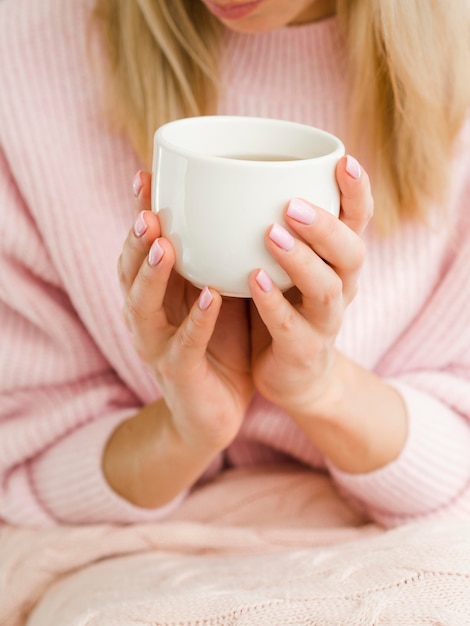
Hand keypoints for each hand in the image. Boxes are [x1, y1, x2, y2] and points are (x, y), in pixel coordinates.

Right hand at [118, 172, 252, 454]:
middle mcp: (148, 318)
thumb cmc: (218, 349)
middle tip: (147, 207)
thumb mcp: (217, 298)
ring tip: (164, 243)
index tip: (145, 175)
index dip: (139, 213)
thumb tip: (242, 212)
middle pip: (129, 272)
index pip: (141, 248)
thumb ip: (217, 264)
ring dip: (152, 275)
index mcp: (157, 295)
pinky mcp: (179, 377)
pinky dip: (196, 321)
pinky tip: (211, 296)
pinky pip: (184, 347)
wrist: (213, 415)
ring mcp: (158, 348)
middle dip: (136, 239)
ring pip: (143, 307)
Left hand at [249, 155, 372, 420]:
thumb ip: (278, 229)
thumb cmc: (288, 308)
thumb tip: (240, 174)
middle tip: (293, 204)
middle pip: (351, 253)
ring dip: (301, 260)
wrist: (296, 377)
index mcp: (339, 262)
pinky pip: (290, 327)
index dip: (357, 192)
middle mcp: (342, 289)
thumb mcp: (290, 266)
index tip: (343, 160)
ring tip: (271, 234)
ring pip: (326, 289)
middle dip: (326, 226)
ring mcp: (325, 323)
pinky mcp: (302, 351)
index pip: (358, 222)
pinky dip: (272, 303)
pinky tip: (252, 279)